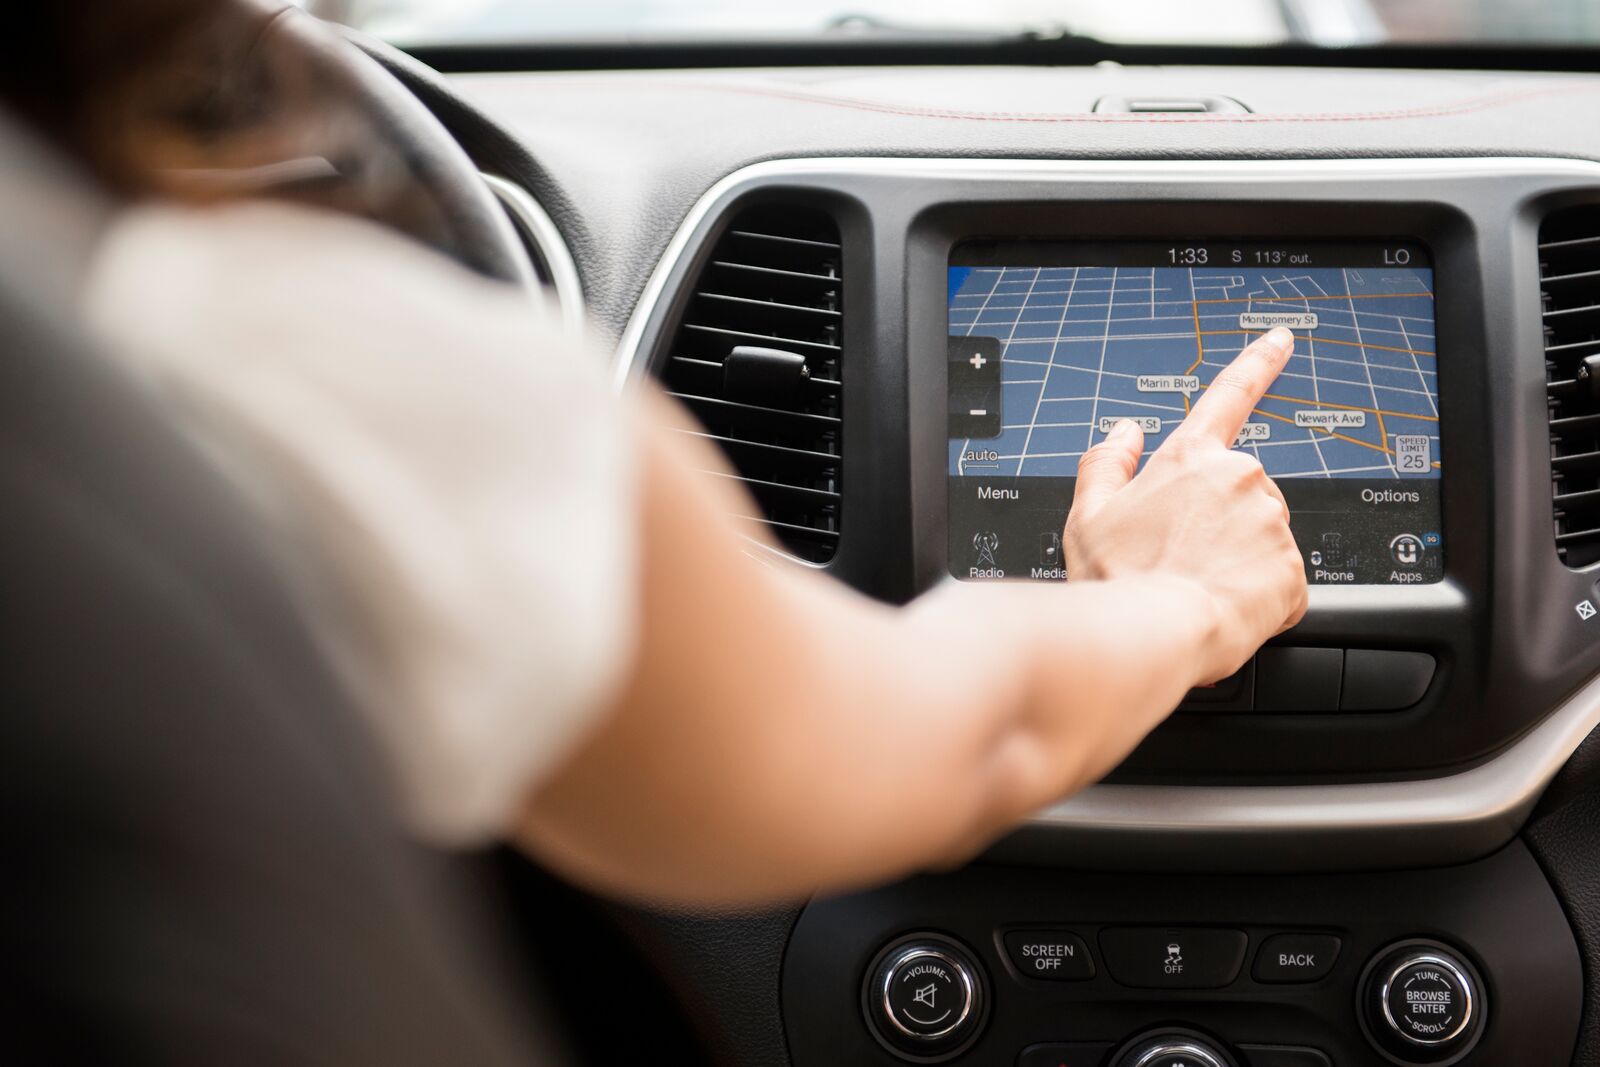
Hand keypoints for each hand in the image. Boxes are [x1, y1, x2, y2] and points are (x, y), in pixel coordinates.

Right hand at [1064, 327, 1308, 683]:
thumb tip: (1123, 432)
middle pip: (1243, 495)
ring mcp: (1269, 522)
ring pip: (1263, 541)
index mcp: (1188, 459)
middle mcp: (1237, 478)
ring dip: (1240, 564)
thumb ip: (1106, 462)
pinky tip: (1224, 610)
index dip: (1258, 363)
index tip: (1282, 339)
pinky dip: (1258, 602)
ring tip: (1199, 589)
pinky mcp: (1292, 570)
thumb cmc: (1115, 578)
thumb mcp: (1087, 513)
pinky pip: (1280, 587)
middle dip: (1223, 526)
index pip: (1229, 396)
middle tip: (1184, 561)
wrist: (1147, 634)